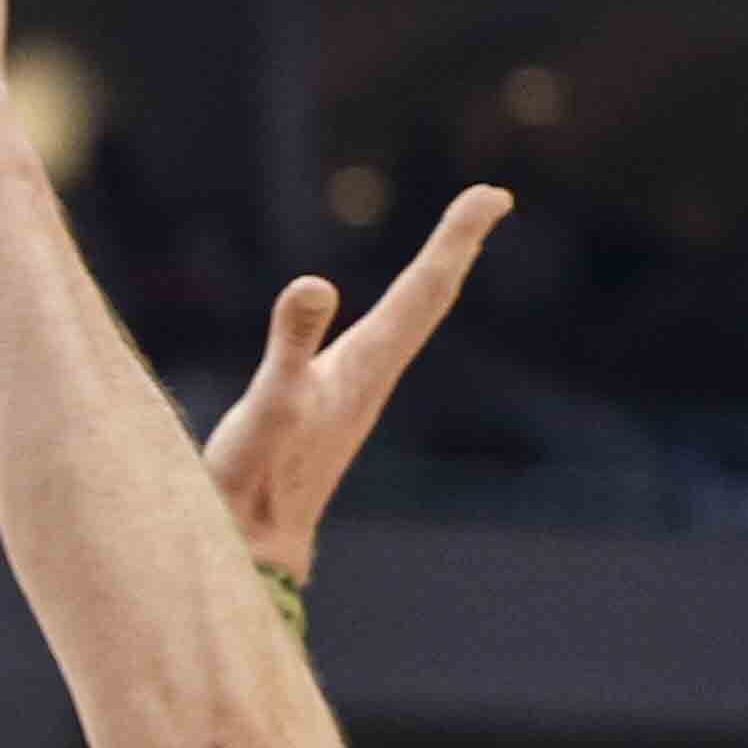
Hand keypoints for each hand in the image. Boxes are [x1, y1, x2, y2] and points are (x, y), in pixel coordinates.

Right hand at [199, 184, 510, 582]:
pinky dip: (390, 316)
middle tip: (488, 201)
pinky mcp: (328, 410)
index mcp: (366, 368)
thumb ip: (292, 345)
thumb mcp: (270, 405)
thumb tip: (315, 284)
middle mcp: (370, 377)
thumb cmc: (259, 484)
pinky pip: (374, 344)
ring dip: (430, 282)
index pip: (423, 291)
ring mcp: (352, 395)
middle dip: (454, 248)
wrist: (254, 553)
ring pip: (407, 325)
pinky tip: (376, 326)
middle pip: (426, 301)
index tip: (493, 194)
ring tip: (449, 252)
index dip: (456, 239)